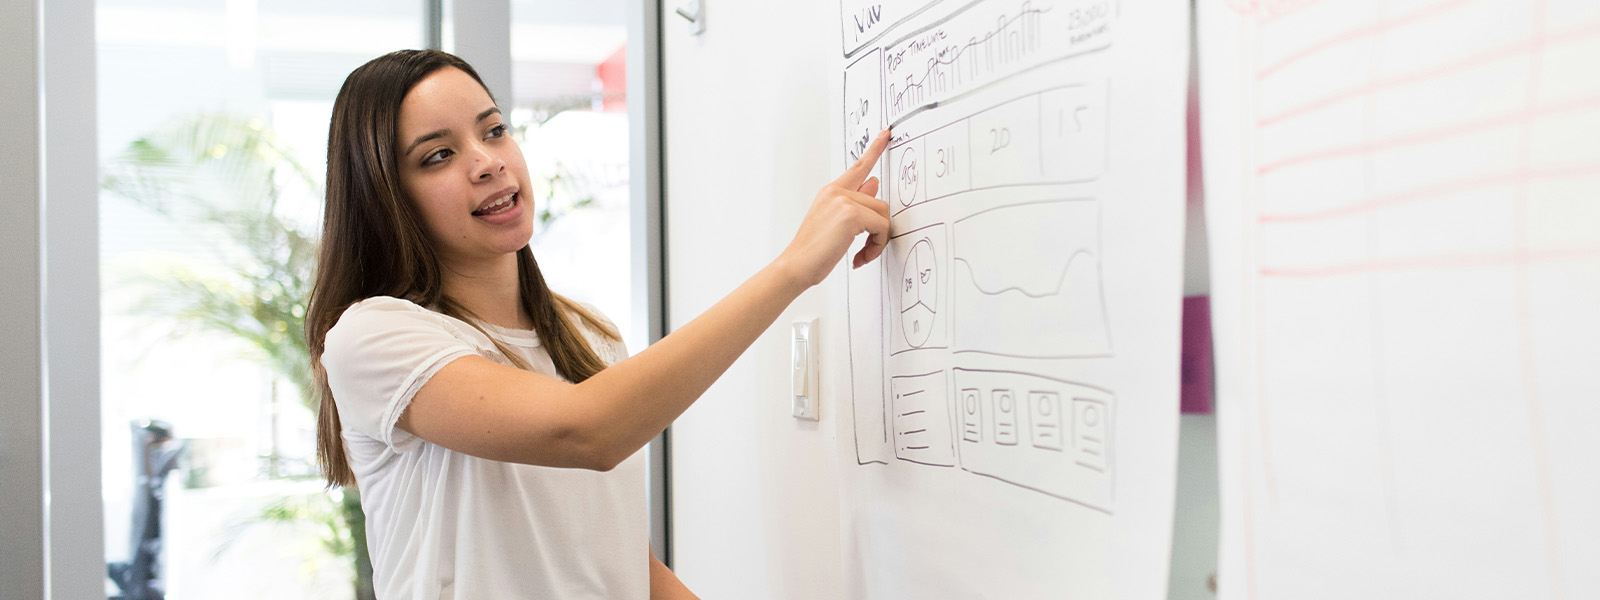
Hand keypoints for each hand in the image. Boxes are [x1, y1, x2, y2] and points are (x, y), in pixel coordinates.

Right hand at [775, 129, 892, 288]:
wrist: (796, 265)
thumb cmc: (812, 250)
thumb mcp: (835, 223)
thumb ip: (856, 202)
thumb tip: (874, 185)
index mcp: (831, 192)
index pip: (859, 167)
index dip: (875, 149)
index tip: (886, 134)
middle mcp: (836, 191)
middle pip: (880, 203)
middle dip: (879, 231)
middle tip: (867, 250)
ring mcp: (843, 200)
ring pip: (883, 216)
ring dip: (878, 241)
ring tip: (862, 255)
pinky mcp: (851, 214)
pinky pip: (881, 227)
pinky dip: (877, 246)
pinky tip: (860, 257)